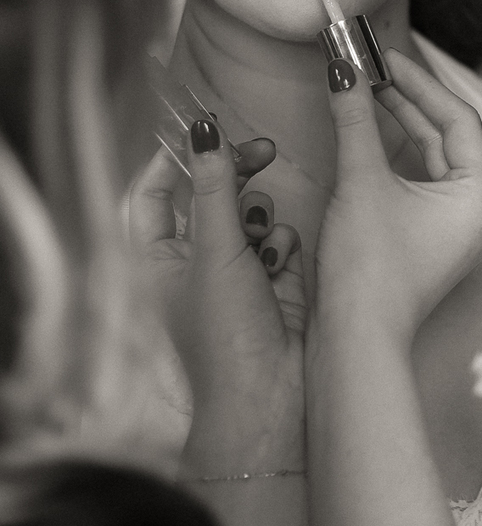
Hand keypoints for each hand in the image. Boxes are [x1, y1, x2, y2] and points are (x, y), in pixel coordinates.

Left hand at [129, 116, 304, 474]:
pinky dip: (284, 247)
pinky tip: (282, 268)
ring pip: (250, 216)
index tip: (204, 133)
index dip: (174, 160)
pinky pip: (280, 241)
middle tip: (263, 151)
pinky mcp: (273, 282)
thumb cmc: (226, 336)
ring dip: (262, 220)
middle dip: (236, 176)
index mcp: (158, 259)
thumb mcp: (216, 251)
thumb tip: (203, 131)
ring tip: (264, 241)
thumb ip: (214, 186)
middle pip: (210, 197)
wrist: (270, 394)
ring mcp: (235, 273)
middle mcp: (194, 263)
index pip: (153, 194)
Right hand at [316, 50, 481, 346]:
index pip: (457, 118)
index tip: (382, 56)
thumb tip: (343, 69)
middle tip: (369, 68)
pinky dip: (397, 154)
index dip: (418, 81)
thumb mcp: (361, 181)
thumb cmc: (368, 269)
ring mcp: (459, 226)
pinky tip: (368, 133)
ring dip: (400, 124)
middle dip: (408, 99)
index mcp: (481, 194)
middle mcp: (480, 209)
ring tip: (365, 91)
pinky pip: (422, 181)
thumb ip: (355, 119)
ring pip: (433, 157)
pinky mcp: (434, 238)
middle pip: (448, 135)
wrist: (355, 340)